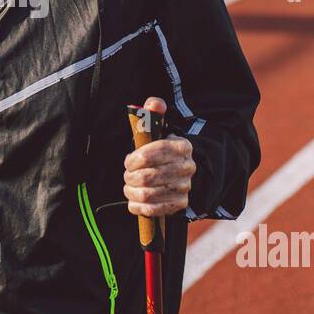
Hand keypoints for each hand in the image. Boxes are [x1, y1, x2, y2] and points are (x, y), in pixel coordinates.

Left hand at [123, 95, 195, 218]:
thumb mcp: (159, 130)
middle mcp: (187, 168)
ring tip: (129, 186)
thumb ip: (154, 113)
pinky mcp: (179, 204)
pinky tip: (133, 200)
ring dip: (132, 191)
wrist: (180, 171)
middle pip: (149, 176)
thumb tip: (153, 103)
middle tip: (127, 174)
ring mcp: (184, 187)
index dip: (135, 158)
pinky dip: (138, 206)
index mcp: (182, 147)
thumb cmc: (162, 149)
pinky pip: (153, 210)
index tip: (128, 161)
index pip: (155, 152)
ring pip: (148, 194)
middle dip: (131, 176)